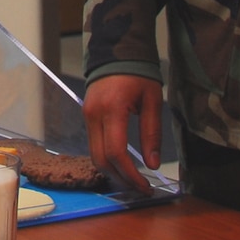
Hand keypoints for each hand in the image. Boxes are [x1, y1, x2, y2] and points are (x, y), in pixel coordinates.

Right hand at [82, 72, 160, 192]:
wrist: (116, 50)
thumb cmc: (138, 73)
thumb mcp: (152, 101)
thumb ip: (152, 133)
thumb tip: (152, 164)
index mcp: (112, 109)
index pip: (116, 152)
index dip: (130, 174)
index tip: (145, 186)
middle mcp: (94, 114)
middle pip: (101, 159)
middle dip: (121, 178)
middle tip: (139, 188)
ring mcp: (87, 115)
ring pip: (94, 155)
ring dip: (113, 171)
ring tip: (133, 179)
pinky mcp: (87, 115)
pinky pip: (94, 144)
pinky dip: (107, 159)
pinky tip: (122, 164)